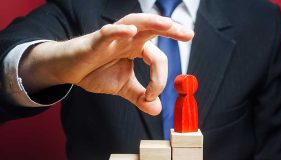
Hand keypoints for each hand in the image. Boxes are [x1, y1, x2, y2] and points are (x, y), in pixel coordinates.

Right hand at [20, 13, 193, 114]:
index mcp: (137, 48)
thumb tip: (158, 109)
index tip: (150, 97)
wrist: (70, 71)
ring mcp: (113, 38)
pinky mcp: (95, 41)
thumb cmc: (95, 72)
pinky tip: (130, 31)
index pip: (157, 58)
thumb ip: (140, 96)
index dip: (159, 79)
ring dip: (152, 23)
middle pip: (152, 29)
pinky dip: (119, 31)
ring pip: (134, 23)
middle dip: (171, 30)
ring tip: (168, 25)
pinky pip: (108, 33)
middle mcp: (128, 39)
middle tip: (188, 34)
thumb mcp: (123, 87)